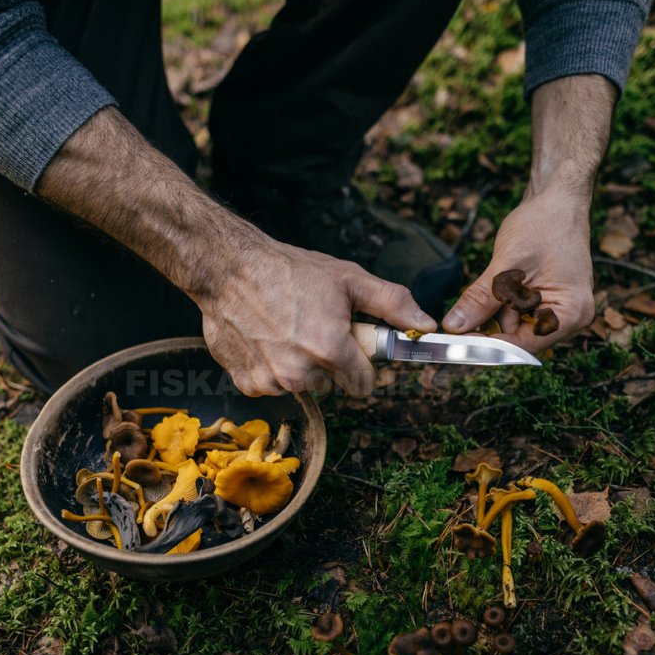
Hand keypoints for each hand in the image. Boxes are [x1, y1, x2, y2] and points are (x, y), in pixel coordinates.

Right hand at [197, 233, 436, 395]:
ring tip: (287, 329)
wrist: (228, 268)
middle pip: (332, 385)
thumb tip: (426, 324)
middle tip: (314, 327)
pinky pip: (272, 384)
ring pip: (301, 385)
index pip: (363, 385)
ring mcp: (271, 380)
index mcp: (331, 349)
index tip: (351, 348)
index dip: (361, 365)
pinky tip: (265, 338)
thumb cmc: (289, 270)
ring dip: (299, 366)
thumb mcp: (349, 279)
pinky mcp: (247, 382)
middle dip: (329, 362)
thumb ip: (393, 304)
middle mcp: (300, 373)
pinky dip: (271, 367)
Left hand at [442, 188, 594, 352]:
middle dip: (491, 324)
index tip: (456, 342)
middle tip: (472, 304)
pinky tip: (504, 278)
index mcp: (571, 313)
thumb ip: (480, 299)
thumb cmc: (542, 224)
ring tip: (501, 275)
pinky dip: (501, 303)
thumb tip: (454, 326)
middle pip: (517, 339)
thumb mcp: (506, 265)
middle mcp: (570, 318)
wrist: (557, 198)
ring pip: (512, 326)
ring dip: (495, 310)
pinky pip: (515, 313)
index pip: (522, 346)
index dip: (488, 346)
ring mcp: (558, 309)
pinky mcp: (546, 301)